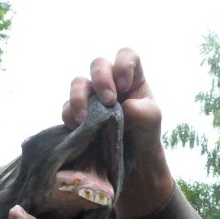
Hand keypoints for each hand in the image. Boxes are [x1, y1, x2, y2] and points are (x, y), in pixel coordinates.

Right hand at [62, 48, 172, 218]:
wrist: (133, 162)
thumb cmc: (145, 133)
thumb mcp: (152, 120)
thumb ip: (141, 110)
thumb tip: (120, 109)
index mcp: (131, 77)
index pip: (126, 56)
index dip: (123, 64)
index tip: (125, 85)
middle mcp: (110, 83)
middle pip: (98, 65)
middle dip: (101, 79)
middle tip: (109, 100)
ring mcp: (91, 97)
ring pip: (78, 84)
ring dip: (80, 97)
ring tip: (86, 118)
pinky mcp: (78, 116)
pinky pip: (67, 110)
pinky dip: (71, 117)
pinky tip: (80, 129)